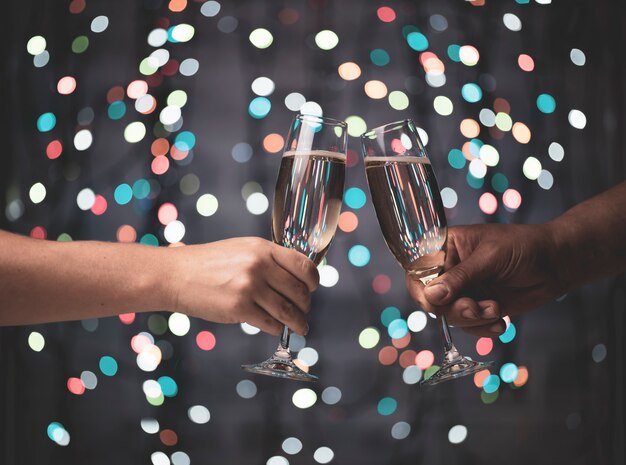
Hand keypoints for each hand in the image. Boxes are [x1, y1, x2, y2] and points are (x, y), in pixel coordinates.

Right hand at [167, 237, 318, 335]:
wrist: (175, 275)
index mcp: (263, 248)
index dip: (313, 281)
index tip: (312, 289)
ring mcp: (250, 287)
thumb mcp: (242, 249)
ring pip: (288, 311)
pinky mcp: (239, 308)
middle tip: (304, 311)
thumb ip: (267, 259)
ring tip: (300, 327)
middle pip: (299, 291)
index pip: (303, 265)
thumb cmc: (207, 263)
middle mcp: (259, 265)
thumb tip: (294, 277)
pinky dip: (277, 329)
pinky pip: (270, 324)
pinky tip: (276, 329)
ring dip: (298, 322)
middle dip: (305, 305)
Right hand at [405, 223, 564, 336]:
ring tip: (496, 309)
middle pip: (432, 299)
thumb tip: (432, 295)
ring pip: (450, 315)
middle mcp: (450, 269)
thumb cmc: (524, 247)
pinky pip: (468, 326)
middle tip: (476, 308)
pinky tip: (500, 321)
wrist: (557, 263)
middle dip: (454, 309)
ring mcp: (464, 289)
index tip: (435, 303)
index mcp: (446, 246)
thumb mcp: (490, 258)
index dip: (422, 290)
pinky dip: (483, 328)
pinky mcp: (478, 306)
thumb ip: (461, 277)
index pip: (419, 270)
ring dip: (473, 319)